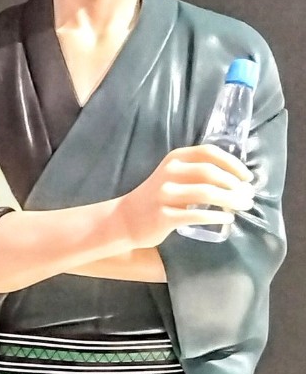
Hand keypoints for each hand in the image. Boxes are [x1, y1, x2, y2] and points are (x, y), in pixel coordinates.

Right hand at [117, 145, 254, 247]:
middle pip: (211, 173)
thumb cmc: (156, 199)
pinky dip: (216, 216)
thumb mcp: (174, 176)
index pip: (210, 153)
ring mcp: (164, 195)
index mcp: (175, 159)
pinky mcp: (163, 216)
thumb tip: (237, 181)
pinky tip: (227, 219)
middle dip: (235, 185)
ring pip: (207, 193)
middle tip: (248, 197)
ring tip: (242, 207)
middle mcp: (169, 173)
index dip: (233, 163)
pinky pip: (196, 215)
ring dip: (230, 200)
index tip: (247, 177)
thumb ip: (198, 173)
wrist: (124, 220)